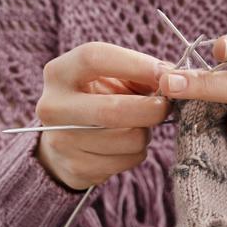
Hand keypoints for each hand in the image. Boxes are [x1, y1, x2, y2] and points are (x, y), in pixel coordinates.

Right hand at [35, 42, 171, 189]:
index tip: (165, 73)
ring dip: (145, 132)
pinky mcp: (76, 168)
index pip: (95, 58)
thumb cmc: (98, 99)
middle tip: (166, 106)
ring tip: (139, 125)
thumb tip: (174, 78)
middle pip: (113, 109)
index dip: (136, 64)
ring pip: (128, 139)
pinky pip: (127, 160)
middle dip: (150, 109)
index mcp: (59, 73)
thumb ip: (141, 72)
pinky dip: (137, 152)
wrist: (64, 141)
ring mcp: (61, 141)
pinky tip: (127, 145)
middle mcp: (53, 106)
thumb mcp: (112, 77)